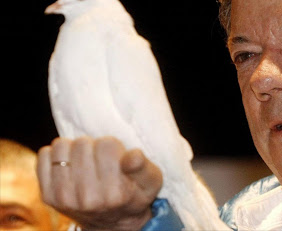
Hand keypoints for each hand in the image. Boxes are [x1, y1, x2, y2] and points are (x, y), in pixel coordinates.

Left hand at [37, 136, 162, 230]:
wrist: (112, 222)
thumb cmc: (134, 194)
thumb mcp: (151, 181)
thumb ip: (144, 166)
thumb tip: (132, 156)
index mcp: (115, 193)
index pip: (107, 145)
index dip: (113, 146)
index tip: (116, 158)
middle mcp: (87, 198)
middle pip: (83, 143)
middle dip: (93, 146)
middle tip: (100, 160)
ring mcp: (64, 198)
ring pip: (62, 146)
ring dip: (74, 149)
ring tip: (84, 160)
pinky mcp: (48, 196)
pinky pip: (45, 155)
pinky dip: (57, 154)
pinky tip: (70, 165)